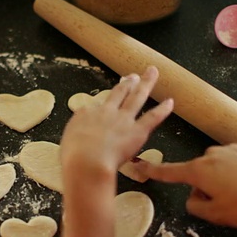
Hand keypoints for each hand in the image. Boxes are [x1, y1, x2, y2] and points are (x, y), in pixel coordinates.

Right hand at [59, 67, 173, 236]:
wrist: (87, 163)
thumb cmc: (73, 161)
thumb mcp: (66, 146)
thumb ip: (74, 140)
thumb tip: (77, 141)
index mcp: (85, 116)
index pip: (93, 109)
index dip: (99, 108)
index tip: (102, 107)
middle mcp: (104, 112)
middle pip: (117, 94)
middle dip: (126, 84)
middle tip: (132, 76)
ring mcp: (122, 120)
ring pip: (136, 98)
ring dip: (145, 85)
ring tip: (152, 73)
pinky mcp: (137, 131)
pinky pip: (152, 118)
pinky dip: (162, 110)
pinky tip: (170, 102)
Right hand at [135, 142, 236, 225]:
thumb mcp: (218, 215)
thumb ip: (198, 208)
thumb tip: (194, 199)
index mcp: (199, 171)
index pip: (169, 171)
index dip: (152, 171)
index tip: (137, 165)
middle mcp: (211, 154)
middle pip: (198, 174)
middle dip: (205, 188)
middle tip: (227, 205)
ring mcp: (232, 148)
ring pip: (219, 168)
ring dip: (226, 181)